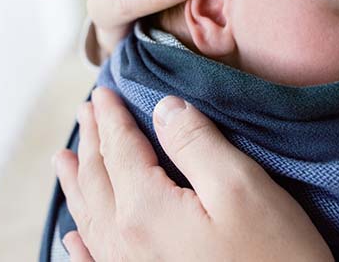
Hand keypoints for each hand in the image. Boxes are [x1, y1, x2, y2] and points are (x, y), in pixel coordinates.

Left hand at [53, 88, 332, 261]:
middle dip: (92, 141)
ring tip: (65, 159)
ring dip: (77, 183)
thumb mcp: (241, 187)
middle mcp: (125, 243)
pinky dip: (81, 242)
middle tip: (86, 111)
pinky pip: (96, 261)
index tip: (102, 92)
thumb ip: (197, 143)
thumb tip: (164, 108)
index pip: (120, 150)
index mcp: (145, 210)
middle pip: (98, 180)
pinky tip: (73, 237)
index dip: (112, 117)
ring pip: (90, 218)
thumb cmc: (274, 258)